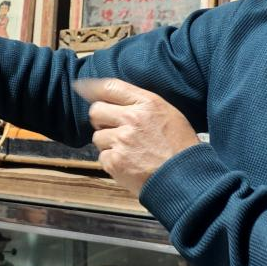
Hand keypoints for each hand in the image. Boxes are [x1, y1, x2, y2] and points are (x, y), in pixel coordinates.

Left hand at [75, 78, 199, 195]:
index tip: (82, 88)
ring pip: (97, 137)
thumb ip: (141, 105)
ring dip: (108, 144)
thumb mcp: (168, 114)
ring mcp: (122, 140)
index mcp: (146, 103)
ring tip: (129, 152)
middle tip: (114, 130)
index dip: (93, 88)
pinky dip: (112, 162)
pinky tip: (130, 164)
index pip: (110, 87)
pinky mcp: (115, 161)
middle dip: (101, 121)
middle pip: (96, 111)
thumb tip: (116, 100)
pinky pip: (102, 157)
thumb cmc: (180, 147)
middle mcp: (131, 118)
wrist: (185, 177)